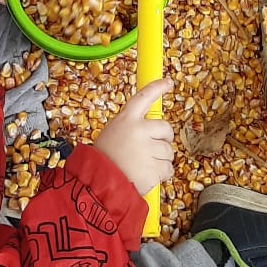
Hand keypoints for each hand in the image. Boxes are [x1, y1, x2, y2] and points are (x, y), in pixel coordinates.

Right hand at [93, 79, 173, 196]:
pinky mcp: (154, 168)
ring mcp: (148, 149)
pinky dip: (162, 174)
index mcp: (126, 119)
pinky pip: (168, 169)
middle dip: (164, 139)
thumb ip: (131, 129)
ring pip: (169, 151)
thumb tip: (151, 132)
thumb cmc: (101, 160)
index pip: (144, 97)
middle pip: (166, 128)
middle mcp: (139, 130)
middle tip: (153, 149)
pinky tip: (148, 176)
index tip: (168, 82)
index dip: (157, 88)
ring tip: (143, 166)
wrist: (97, 184)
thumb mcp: (112, 134)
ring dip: (161, 159)